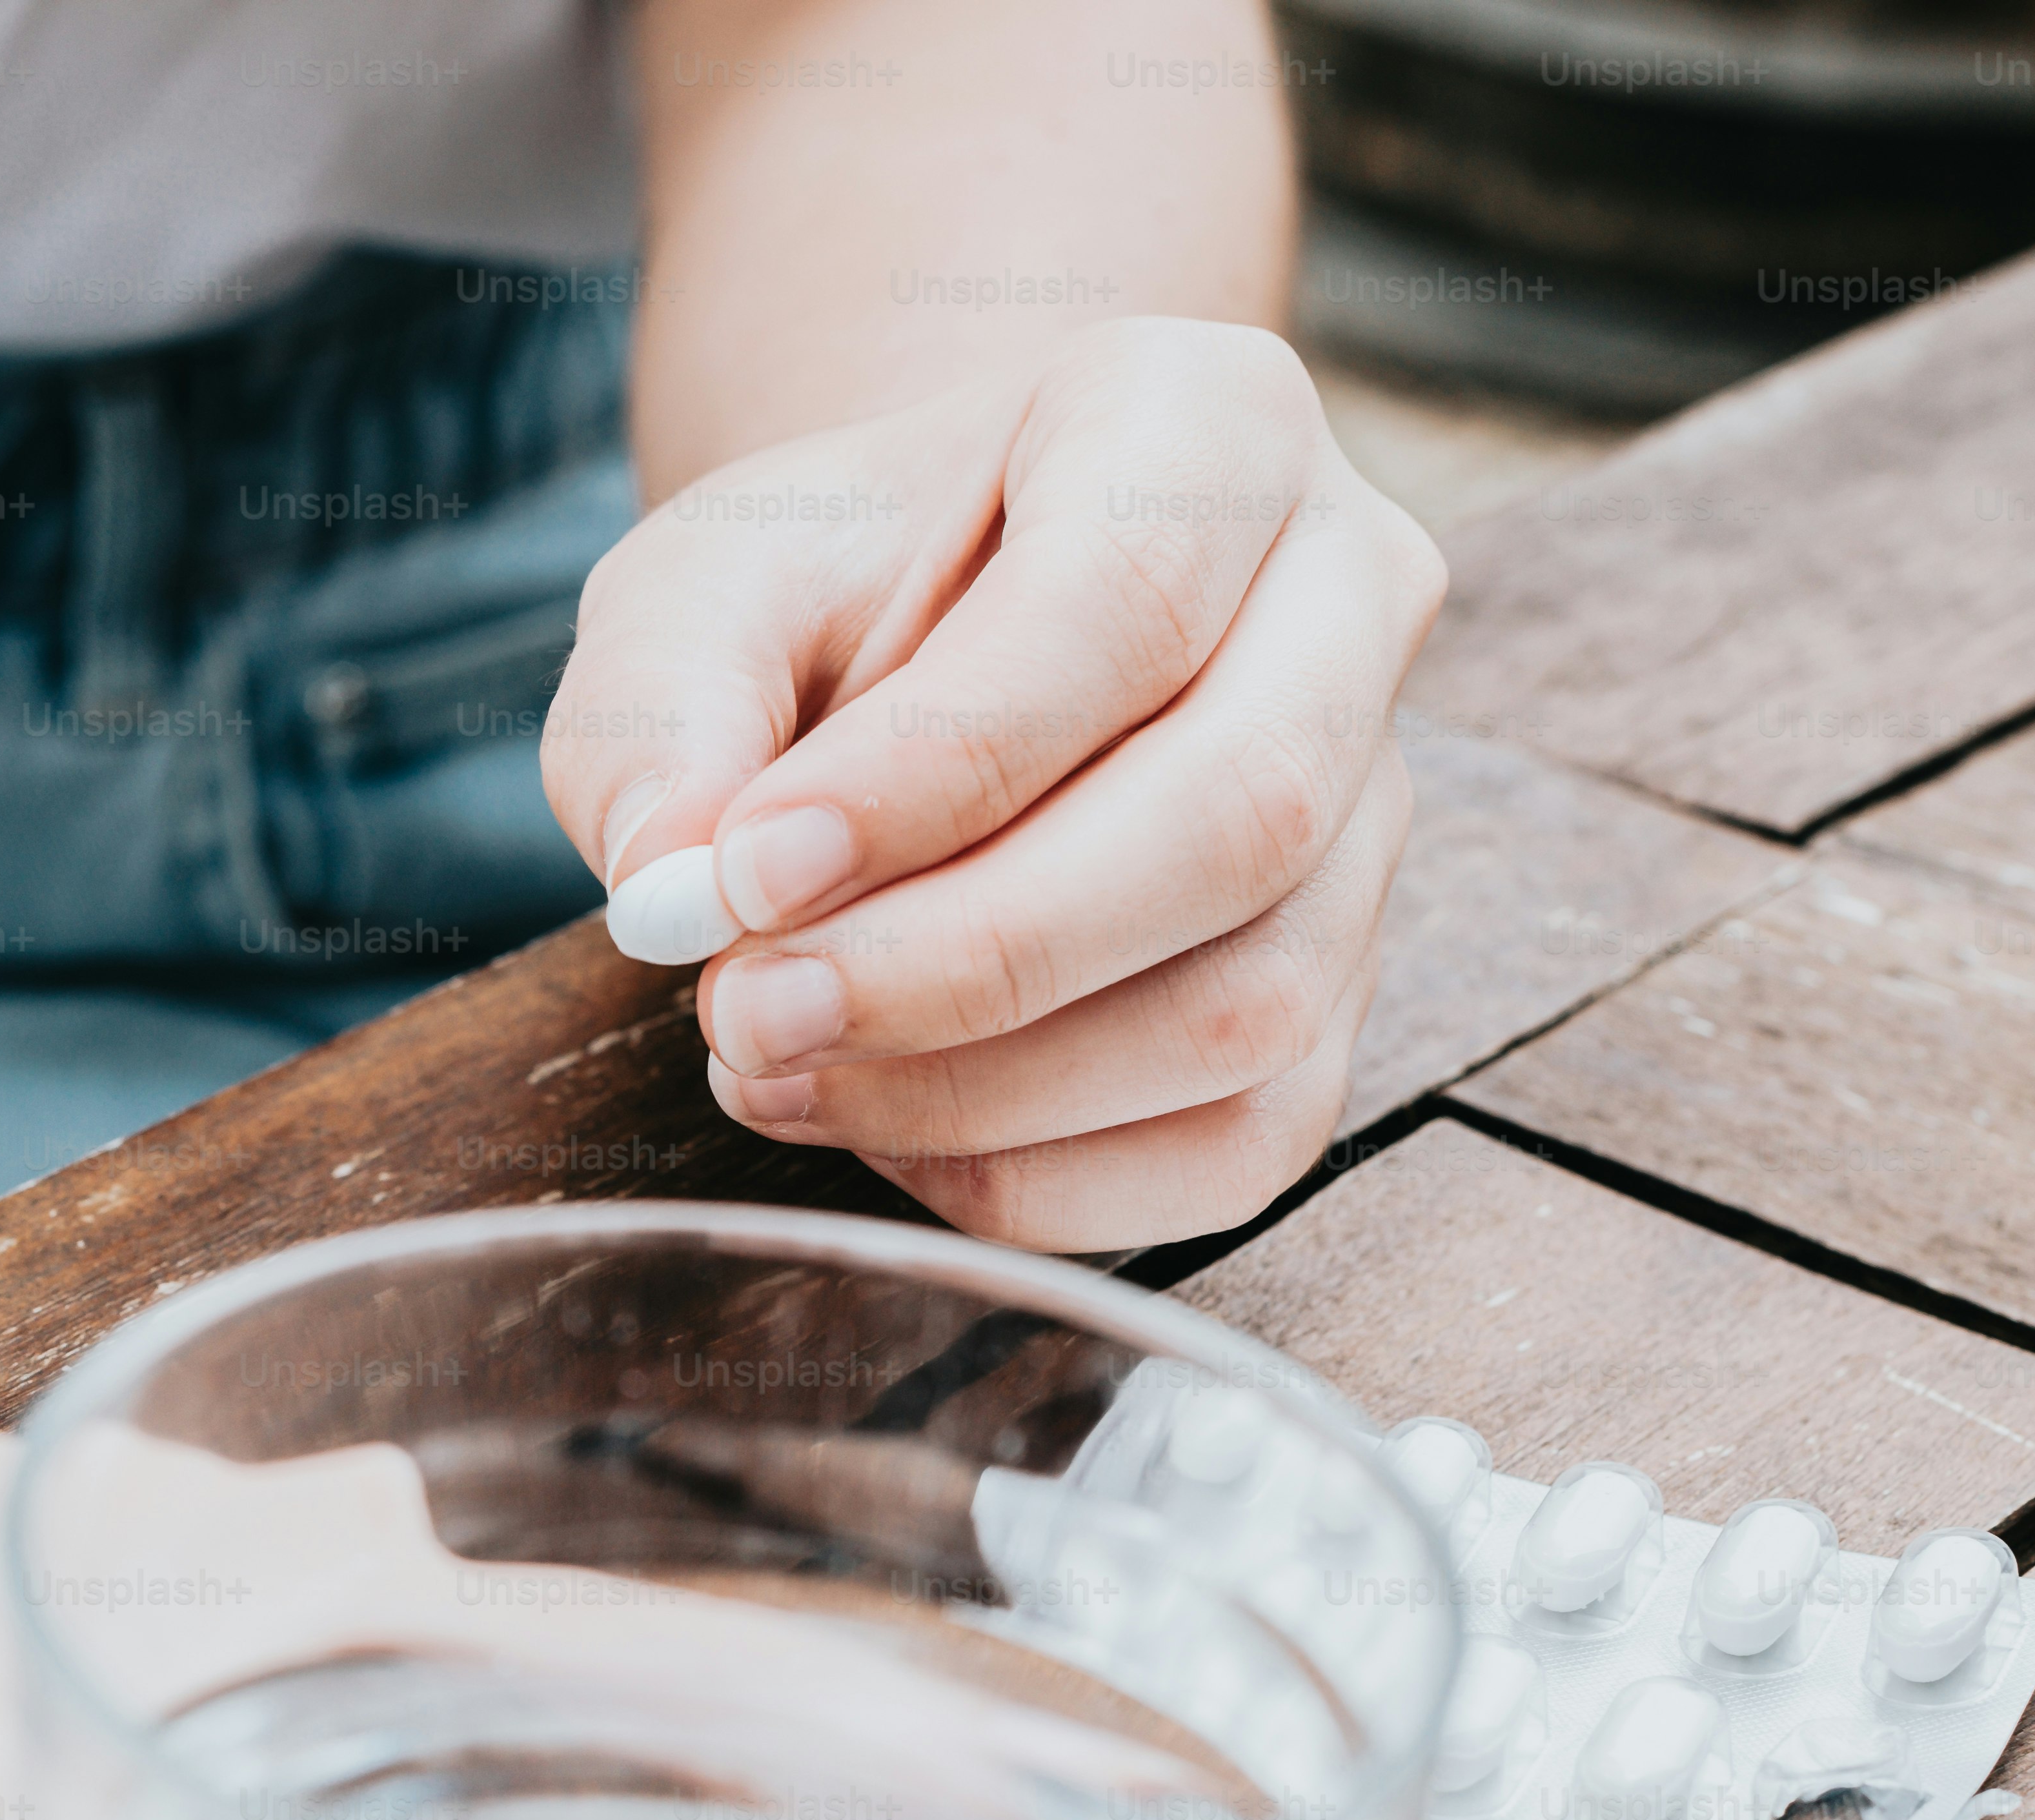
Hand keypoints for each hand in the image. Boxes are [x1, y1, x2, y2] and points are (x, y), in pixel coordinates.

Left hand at [544, 319, 1445, 1249]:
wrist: (923, 629)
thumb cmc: (827, 590)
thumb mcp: (699, 590)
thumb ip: (661, 714)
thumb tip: (670, 885)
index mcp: (1211, 427)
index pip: (1121, 604)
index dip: (930, 771)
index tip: (742, 874)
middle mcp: (1347, 602)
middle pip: (1234, 818)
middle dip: (967, 960)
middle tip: (746, 1015)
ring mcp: (1373, 808)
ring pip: (1251, 1006)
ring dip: (987, 1090)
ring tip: (775, 1066)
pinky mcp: (1344, 984)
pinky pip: (1243, 1139)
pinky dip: (1042, 1177)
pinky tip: (881, 1125)